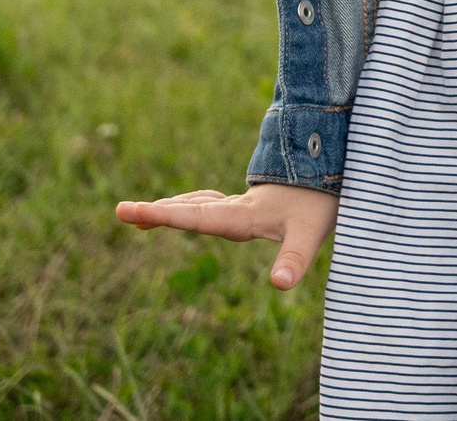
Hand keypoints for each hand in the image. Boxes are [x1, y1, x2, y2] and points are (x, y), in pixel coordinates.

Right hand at [115, 182, 337, 290]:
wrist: (337, 171)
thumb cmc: (323, 204)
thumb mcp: (312, 233)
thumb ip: (296, 259)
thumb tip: (279, 285)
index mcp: (242, 215)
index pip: (194, 217)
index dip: (161, 216)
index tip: (127, 210)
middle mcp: (237, 207)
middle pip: (189, 209)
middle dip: (155, 212)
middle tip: (120, 212)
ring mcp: (242, 204)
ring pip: (198, 204)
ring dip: (170, 209)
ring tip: (140, 214)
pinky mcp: (250, 204)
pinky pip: (210, 204)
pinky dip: (189, 206)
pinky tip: (187, 208)